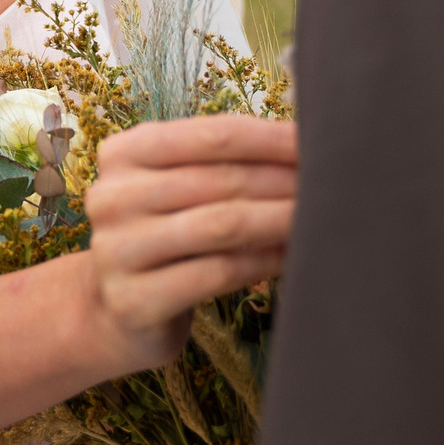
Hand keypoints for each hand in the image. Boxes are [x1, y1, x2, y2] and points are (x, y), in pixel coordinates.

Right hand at [82, 114, 295, 370]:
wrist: (119, 310)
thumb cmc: (167, 234)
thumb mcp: (178, 186)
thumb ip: (224, 162)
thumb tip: (306, 141)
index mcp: (124, 153)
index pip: (212, 134)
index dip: (272, 138)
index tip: (319, 142)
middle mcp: (111, 196)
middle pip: (222, 179)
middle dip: (284, 181)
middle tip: (332, 184)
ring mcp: (118, 250)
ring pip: (222, 225)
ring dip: (280, 219)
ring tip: (319, 218)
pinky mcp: (135, 300)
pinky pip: (217, 273)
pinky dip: (263, 262)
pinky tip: (291, 257)